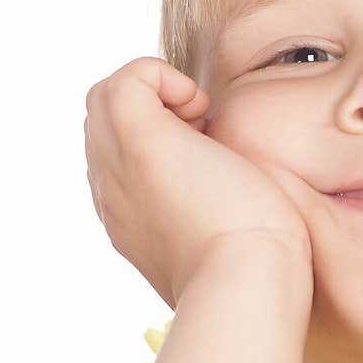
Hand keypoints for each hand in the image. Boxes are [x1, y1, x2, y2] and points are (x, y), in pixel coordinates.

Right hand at [84, 57, 313, 309]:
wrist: (249, 285)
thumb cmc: (257, 274)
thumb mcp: (227, 246)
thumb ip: (215, 224)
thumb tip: (237, 203)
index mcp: (130, 218)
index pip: (121, 157)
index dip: (160, 138)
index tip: (207, 160)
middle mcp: (112, 194)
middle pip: (104, 123)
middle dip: (153, 112)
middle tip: (204, 137)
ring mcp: (118, 168)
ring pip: (108, 99)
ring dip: (157, 95)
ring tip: (201, 124)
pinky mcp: (139, 141)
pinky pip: (126, 78)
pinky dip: (164, 77)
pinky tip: (201, 108)